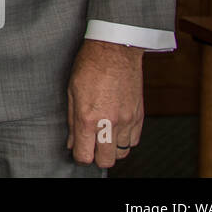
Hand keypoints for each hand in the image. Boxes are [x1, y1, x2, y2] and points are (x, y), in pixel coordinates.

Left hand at [66, 39, 144, 166]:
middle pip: (106, 161)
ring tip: (104, 134)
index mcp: (88, 118)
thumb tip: (72, 142)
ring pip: (122, 153)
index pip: (85, 156)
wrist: (116, 50)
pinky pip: (134, 141)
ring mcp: (127, 121)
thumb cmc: (90, 66)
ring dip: (111, 148)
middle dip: (96, 156)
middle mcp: (109, 123)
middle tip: (91, 144)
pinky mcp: (139, 116)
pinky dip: (125, 139)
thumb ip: (72, 121)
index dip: (79, 156)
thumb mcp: (72, 92)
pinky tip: (116, 127)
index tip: (78, 149)